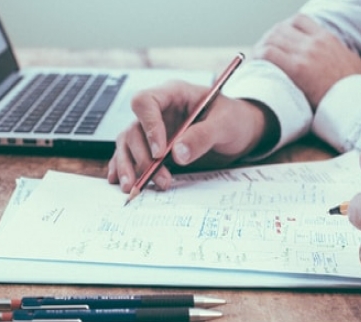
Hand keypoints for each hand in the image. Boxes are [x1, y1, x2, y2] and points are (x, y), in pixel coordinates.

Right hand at [107, 80, 275, 192]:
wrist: (240, 132)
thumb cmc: (234, 119)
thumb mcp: (226, 124)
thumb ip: (203, 136)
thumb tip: (178, 154)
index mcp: (173, 94)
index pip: (145, 102)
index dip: (148, 126)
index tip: (159, 152)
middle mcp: (158, 111)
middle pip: (134, 129)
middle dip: (142, 157)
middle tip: (159, 178)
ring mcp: (152, 129)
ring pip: (127, 144)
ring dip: (129, 166)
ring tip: (134, 187)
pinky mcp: (152, 147)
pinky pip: (130, 155)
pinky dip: (124, 168)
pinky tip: (120, 181)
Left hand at [253, 14, 360, 108]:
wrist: (359, 100)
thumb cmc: (356, 90)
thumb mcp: (350, 64)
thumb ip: (335, 58)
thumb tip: (332, 67)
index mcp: (327, 38)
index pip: (298, 21)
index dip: (283, 29)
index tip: (277, 41)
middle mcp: (315, 41)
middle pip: (281, 28)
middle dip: (267, 39)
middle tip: (260, 54)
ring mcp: (306, 53)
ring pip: (272, 38)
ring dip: (260, 48)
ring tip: (255, 61)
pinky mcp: (297, 68)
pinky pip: (268, 54)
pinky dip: (258, 58)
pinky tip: (254, 67)